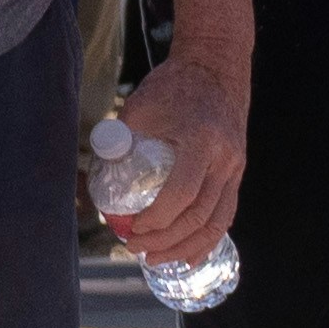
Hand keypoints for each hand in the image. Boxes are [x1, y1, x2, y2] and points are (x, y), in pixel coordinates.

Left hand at [105, 55, 246, 268]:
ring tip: (159, 259)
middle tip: (136, 248)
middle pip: (200, 215)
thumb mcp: (139, 108)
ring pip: (218, 221)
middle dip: (166, 240)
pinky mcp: (237, 172)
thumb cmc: (174, 85)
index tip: (132, 228)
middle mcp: (224, 158)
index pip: (181, 194)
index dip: (156, 219)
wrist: (216, 68)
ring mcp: (235, 167)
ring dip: (188, 247)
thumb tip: (92, 180)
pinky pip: (226, 213)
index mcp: (200, 141)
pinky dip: (209, 239)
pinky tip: (191, 255)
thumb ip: (118, 143)